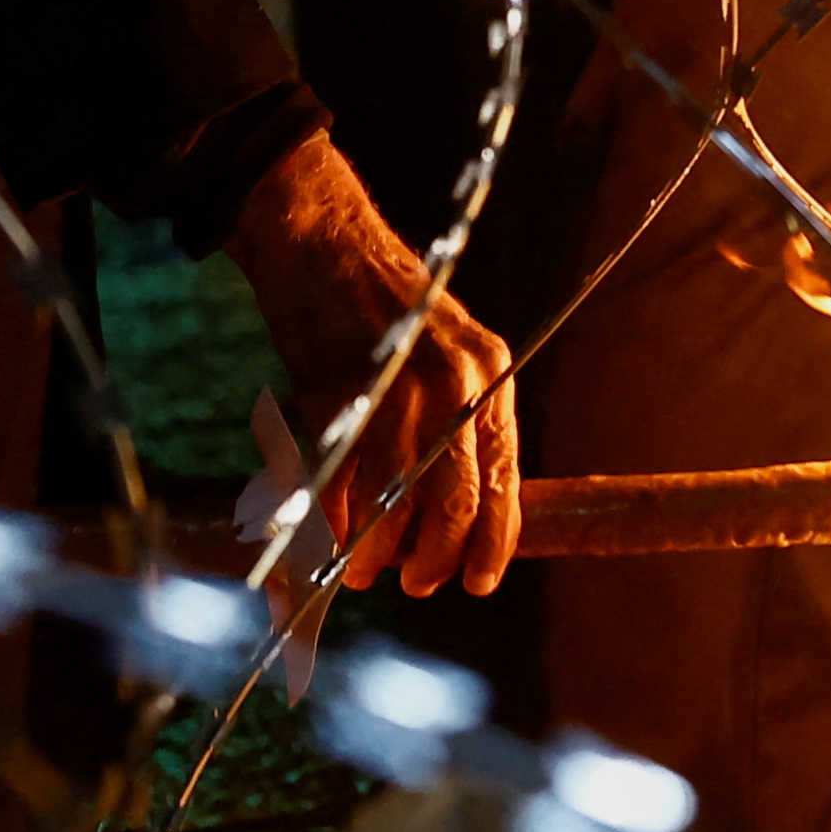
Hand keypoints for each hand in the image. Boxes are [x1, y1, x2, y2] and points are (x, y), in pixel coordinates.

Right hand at [226, 134, 521, 596]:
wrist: (325, 246)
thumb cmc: (383, 310)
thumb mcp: (444, 357)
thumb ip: (457, 425)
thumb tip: (456, 517)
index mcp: (490, 375)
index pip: (506, 478)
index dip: (494, 541)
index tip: (479, 581)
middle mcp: (456, 384)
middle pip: (458, 503)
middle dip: (436, 559)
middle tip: (415, 585)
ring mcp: (398, 392)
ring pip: (397, 505)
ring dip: (378, 553)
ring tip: (362, 571)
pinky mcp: (340, 397)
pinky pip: (342, 485)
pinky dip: (334, 524)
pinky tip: (329, 540)